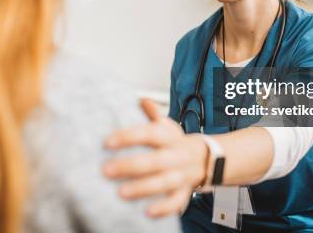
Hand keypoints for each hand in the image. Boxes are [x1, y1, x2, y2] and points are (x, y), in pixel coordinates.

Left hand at [103, 99, 207, 217]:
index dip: (129, 137)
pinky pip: (176, 202)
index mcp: (170, 138)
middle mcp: (176, 156)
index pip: (150, 134)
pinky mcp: (184, 192)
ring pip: (164, 182)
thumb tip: (142, 100)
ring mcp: (182, 175)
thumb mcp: (167, 126)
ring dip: (143, 188)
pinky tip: (147, 212)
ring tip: (121, 192)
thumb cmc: (176, 143)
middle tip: (106, 170)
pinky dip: (164, 208)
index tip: (107, 142)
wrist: (206, 159)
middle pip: (155, 160)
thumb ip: (153, 115)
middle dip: (131, 165)